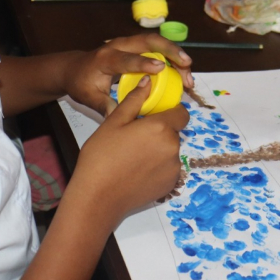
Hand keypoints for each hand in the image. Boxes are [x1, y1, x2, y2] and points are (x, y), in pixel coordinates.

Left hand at [61, 34, 193, 115]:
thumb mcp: (89, 97)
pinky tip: (183, 73)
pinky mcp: (135, 47)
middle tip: (187, 64)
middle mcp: (119, 46)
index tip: (161, 68)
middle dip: (170, 50)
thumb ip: (104, 106)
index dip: (143, 63)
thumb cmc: (81, 82)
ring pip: (157, 43)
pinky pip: (157, 48)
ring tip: (189, 75)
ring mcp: (128, 43)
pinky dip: (172, 58)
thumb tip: (120, 120)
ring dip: (175, 55)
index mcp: (106, 58)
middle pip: (149, 41)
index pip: (127, 58)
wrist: (74, 67)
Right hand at [67, 76, 188, 230]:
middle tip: (134, 138)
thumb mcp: (114, 122)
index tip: (153, 116)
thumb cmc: (101, 156)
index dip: (170, 112)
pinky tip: (136, 171)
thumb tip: (148, 82)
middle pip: (174, 132)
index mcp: (161, 128)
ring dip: (158, 149)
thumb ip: (135, 100)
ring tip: (132, 156)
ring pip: (170, 150)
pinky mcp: (170, 185)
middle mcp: (173, 147)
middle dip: (159, 131)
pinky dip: (157, 167)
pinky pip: (168, 168)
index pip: (181, 113)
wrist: (98, 197)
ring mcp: (173, 168)